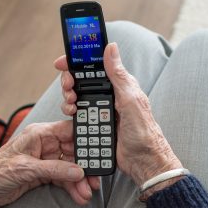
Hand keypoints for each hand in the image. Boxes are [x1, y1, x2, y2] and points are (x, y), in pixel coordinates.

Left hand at [0, 121, 99, 207]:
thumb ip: (54, 169)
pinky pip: (64, 178)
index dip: (84, 137)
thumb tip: (78, 171)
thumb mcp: (27, 168)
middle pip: (73, 152)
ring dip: (80, 180)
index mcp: (41, 134)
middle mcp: (46, 145)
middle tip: (94, 178)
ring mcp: (47, 159)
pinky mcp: (46, 173)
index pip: (68, 130)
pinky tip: (79, 195)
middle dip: (84, 166)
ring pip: (70, 167)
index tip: (99, 147)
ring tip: (87, 192)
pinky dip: (72, 187)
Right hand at [54, 43, 181, 186]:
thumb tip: (111, 48)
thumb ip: (119, 75)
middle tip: (68, 87)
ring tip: (71, 103)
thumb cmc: (143, 130)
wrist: (142, 159)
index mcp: (120, 85)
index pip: (97, 67)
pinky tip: (73, 114)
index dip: (79, 62)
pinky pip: (80, 113)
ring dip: (69, 97)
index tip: (63, 62)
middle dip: (70, 81)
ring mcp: (102, 109)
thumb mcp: (131, 99)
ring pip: (78, 97)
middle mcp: (110, 95)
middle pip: (83, 81)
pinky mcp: (97, 122)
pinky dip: (72, 111)